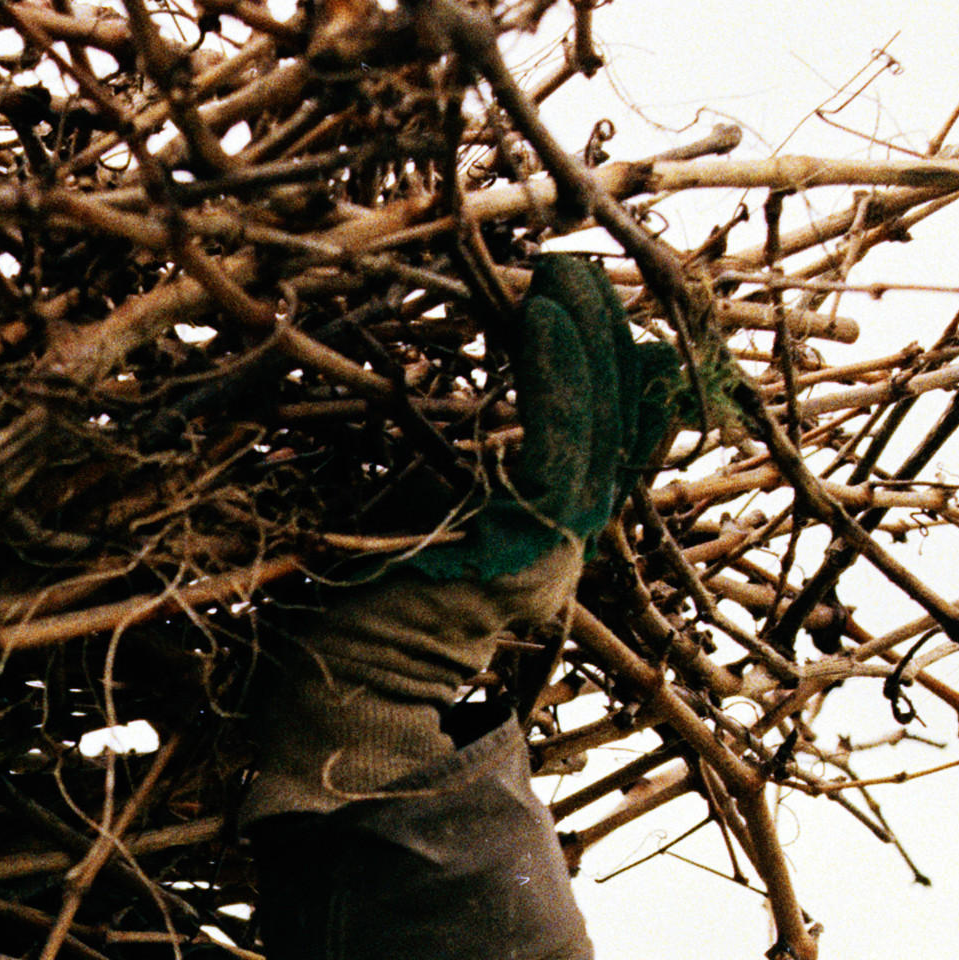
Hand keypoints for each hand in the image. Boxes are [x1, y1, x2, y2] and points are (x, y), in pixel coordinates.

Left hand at [247, 257, 682, 809]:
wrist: (347, 694)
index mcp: (541, 535)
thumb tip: (438, 408)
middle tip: (577, 265)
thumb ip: (448, 474)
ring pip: (596, 420)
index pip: (593, 435)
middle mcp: (561, 539)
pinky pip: (558, 437)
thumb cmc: (357, 613)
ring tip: (564, 272)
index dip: (596, 363)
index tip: (575, 296)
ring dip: (585, 337)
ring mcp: (554, 541)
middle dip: (602, 335)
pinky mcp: (529, 539)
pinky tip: (544, 315)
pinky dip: (557, 371)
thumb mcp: (411, 520)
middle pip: (611, 420)